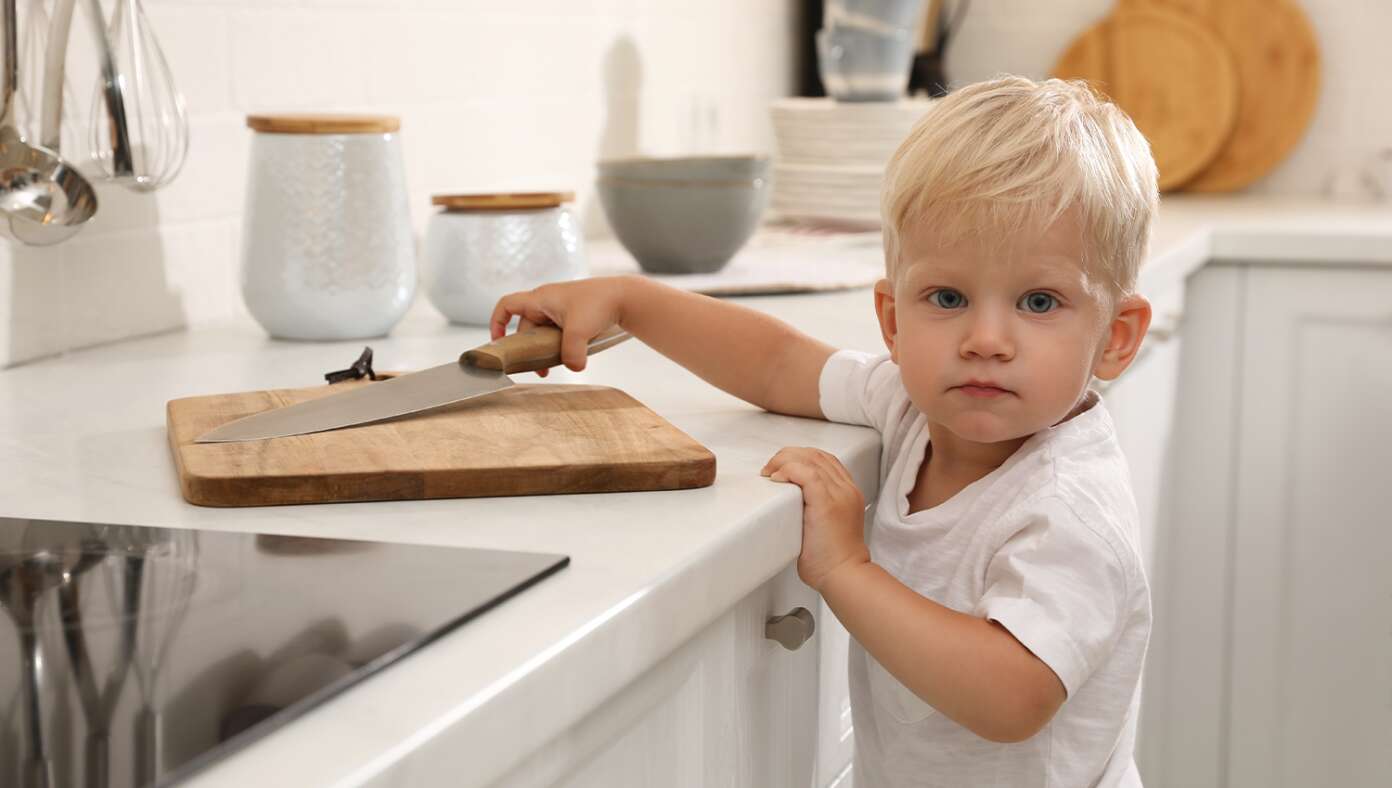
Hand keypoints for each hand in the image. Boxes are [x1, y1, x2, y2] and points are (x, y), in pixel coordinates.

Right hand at [490, 276, 634, 376]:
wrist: (626, 297)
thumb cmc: (600, 303)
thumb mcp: (581, 331)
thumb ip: (571, 353)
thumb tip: (572, 368)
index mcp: (541, 299)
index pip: (507, 305)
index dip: (497, 323)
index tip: (498, 343)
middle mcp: (547, 303)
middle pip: (526, 327)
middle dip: (527, 349)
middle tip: (536, 369)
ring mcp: (561, 310)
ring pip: (543, 333)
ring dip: (544, 351)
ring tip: (550, 369)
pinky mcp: (573, 317)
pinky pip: (558, 334)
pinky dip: (559, 347)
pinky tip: (570, 359)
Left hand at [761, 447, 868, 590]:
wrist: (844, 575)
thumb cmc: (833, 559)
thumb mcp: (828, 525)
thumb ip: (816, 507)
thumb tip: (789, 502)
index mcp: (848, 492)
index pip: (824, 459)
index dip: (800, 457)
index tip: (781, 467)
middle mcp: (846, 489)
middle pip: (816, 455)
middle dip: (788, 455)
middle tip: (770, 469)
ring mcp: (839, 495)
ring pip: (810, 459)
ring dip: (784, 460)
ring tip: (769, 473)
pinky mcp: (827, 504)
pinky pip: (807, 474)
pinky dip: (788, 470)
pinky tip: (777, 480)